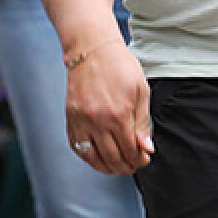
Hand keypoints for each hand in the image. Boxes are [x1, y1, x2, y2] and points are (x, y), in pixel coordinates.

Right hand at [65, 40, 153, 174]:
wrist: (92, 49)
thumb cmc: (120, 67)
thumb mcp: (141, 91)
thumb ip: (143, 123)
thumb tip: (146, 149)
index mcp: (118, 114)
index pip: (130, 150)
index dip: (139, 159)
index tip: (144, 158)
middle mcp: (97, 121)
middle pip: (113, 158)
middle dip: (126, 167)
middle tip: (134, 165)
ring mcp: (81, 121)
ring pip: (93, 158)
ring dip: (108, 168)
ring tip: (118, 166)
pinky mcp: (70, 119)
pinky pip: (78, 147)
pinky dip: (89, 158)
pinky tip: (99, 158)